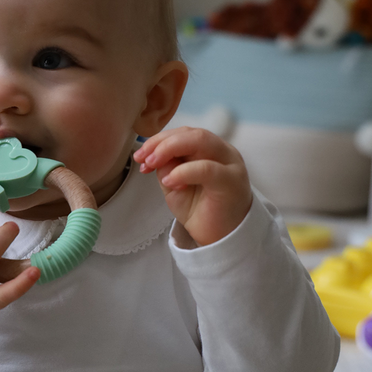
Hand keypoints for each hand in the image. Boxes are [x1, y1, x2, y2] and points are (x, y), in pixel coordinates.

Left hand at [134, 127, 252, 245]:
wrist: (219, 238)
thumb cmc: (199, 209)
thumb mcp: (174, 183)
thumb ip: (166, 166)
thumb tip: (153, 154)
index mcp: (210, 149)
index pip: (184, 133)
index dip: (159, 140)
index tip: (140, 156)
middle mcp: (223, 152)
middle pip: (192, 133)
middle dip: (162, 143)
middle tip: (143, 158)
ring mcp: (230, 165)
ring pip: (201, 141)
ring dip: (170, 149)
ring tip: (152, 164)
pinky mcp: (232, 182)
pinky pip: (207, 168)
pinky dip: (183, 171)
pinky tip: (169, 181)